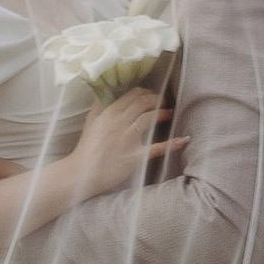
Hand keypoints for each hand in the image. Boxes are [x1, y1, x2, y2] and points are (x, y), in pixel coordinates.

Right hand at [74, 84, 169, 200]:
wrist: (81, 173)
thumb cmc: (86, 147)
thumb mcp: (90, 121)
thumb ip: (99, 105)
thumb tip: (106, 90)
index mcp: (109, 112)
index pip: (132, 94)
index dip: (145, 92)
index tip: (151, 94)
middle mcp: (119, 122)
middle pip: (143, 103)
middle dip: (157, 99)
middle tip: (164, 101)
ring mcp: (127, 139)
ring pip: (149, 118)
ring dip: (164, 113)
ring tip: (170, 113)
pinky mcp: (134, 156)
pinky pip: (156, 148)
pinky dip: (170, 144)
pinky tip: (183, 140)